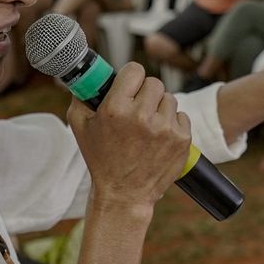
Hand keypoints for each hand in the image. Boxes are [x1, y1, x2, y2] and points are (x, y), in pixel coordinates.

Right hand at [65, 63, 193, 215]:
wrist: (124, 194)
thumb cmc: (101, 159)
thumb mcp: (80, 126)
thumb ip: (82, 95)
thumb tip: (89, 75)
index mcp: (116, 108)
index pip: (135, 70)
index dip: (131, 77)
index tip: (129, 86)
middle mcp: (142, 116)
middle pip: (154, 83)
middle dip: (146, 93)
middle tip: (138, 108)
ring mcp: (165, 128)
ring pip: (169, 99)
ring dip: (160, 108)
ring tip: (147, 127)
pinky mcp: (182, 139)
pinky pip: (181, 116)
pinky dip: (172, 123)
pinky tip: (159, 137)